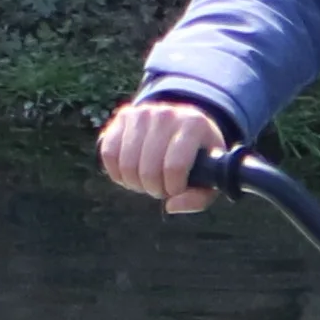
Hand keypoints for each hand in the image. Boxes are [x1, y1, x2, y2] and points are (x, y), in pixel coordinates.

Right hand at [98, 94, 227, 212]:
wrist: (183, 125)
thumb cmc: (199, 157)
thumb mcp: (211, 178)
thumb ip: (198, 199)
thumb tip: (170, 205)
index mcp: (194, 125)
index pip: (175, 167)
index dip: (173, 188)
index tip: (177, 188)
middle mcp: (166, 114)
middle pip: (148, 170)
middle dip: (154, 189)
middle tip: (162, 187)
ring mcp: (142, 113)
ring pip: (127, 164)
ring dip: (135, 183)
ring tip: (148, 180)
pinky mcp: (123, 117)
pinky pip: (108, 154)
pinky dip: (117, 173)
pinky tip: (131, 173)